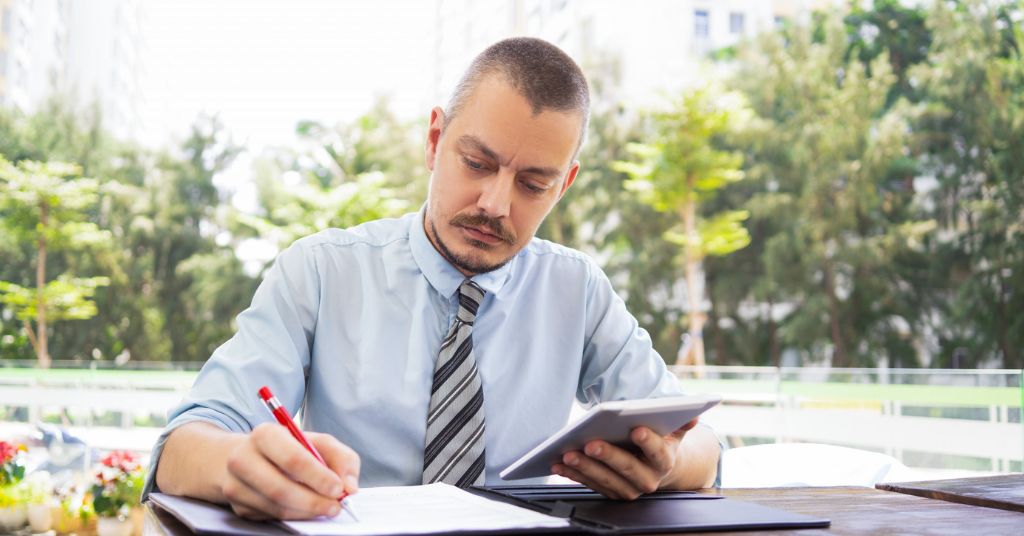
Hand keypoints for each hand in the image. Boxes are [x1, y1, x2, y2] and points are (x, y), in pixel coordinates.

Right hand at [221, 423, 360, 519]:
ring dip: (306, 512)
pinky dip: (294, 516)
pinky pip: (271, 516)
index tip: (338, 488)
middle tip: (335, 506)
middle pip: (280, 488)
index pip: (292, 459)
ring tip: (325, 507)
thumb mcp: (318, 443)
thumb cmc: (290, 448)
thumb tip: (350, 487)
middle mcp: (243, 458)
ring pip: (276, 507)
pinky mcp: (238, 505)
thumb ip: (341, 458)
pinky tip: (306, 509)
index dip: (318, 477)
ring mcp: (235, 484)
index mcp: (265, 434)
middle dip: (313, 501)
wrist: (249, 457)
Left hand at [551, 418, 698, 499]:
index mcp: (665, 461)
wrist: (658, 467)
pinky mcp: (610, 492)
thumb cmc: (662, 440)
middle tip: (590, 442)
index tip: (637, 428)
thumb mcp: (675, 429)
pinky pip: (590, 484)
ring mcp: (628, 489)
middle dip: (607, 456)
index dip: (649, 441)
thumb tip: (694, 414)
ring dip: (585, 467)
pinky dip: (573, 474)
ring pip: (605, 479)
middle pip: (627, 468)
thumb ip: (682, 421)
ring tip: (567, 453)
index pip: (658, 452)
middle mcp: (648, 480)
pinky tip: (559, 463)